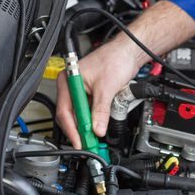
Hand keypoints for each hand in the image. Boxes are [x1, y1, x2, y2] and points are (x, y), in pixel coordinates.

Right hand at [55, 0, 194, 147]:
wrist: (129, 51)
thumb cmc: (115, 59)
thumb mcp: (107, 88)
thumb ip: (101, 111)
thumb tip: (97, 129)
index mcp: (69, 80)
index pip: (65, 110)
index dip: (72, 129)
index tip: (79, 141)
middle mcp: (72, 85)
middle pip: (70, 114)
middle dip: (79, 129)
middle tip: (87, 143)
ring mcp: (81, 89)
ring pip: (80, 113)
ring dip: (87, 125)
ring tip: (93, 138)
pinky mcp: (91, 92)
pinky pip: (88, 109)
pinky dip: (93, 118)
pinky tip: (97, 125)